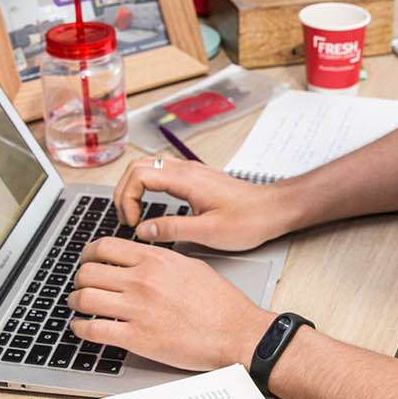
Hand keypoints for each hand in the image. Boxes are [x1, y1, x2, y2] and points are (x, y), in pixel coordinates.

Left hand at [67, 237, 274, 370]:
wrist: (236, 332)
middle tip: (79, 284)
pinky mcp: (137, 337)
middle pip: (88, 272)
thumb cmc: (221, 303)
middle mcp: (142, 280)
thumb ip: (162, 260)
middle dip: (78, 279)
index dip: (87, 254)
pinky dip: (80, 329)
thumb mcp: (191, 266)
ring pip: (85, 298)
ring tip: (76, 305)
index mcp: (156, 259)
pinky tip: (81, 328)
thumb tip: (141, 258)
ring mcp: (138, 309)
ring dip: (74, 302)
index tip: (86, 260)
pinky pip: (94, 330)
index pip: (104, 247)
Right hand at [112, 156, 299, 251]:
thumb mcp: (208, 232)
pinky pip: (161, 173)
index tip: (132, 223)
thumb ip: (172, 230)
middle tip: (125, 218)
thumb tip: (143, 230)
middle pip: (137, 166)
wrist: (273, 210)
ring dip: (133, 187)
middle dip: (124, 191)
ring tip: (133, 214)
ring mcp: (191, 172)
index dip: (127, 198)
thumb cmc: (249, 220)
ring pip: (148, 167)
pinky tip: (150, 207)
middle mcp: (186, 170)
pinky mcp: (195, 179)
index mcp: (186, 180)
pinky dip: (146, 187)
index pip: (138, 175)